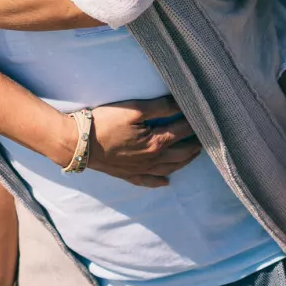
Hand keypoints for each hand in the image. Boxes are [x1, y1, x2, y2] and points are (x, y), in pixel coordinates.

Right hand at [83, 96, 200, 188]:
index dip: (194, 123)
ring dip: (184, 162)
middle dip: (195, 145)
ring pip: (170, 168)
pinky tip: (166, 182)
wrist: (80, 144)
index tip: (205, 117)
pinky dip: (160, 182)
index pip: (182, 131)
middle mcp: (154, 160)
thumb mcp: (134, 109)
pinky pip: (149, 182)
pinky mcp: (129, 176)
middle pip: (181, 154)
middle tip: (205, 137)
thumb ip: (160, 107)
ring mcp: (141, 170)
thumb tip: (181, 103)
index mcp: (157, 142)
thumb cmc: (106, 123)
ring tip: (193, 154)